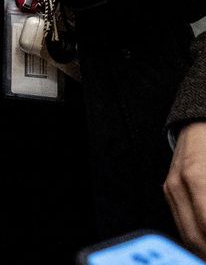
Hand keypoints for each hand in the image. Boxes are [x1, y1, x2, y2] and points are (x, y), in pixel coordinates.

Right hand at [166, 121, 205, 254]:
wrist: (200, 122)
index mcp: (196, 178)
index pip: (205, 227)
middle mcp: (177, 185)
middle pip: (194, 237)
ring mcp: (170, 187)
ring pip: (186, 234)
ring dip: (202, 248)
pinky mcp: (169, 189)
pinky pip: (182, 222)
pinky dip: (197, 237)